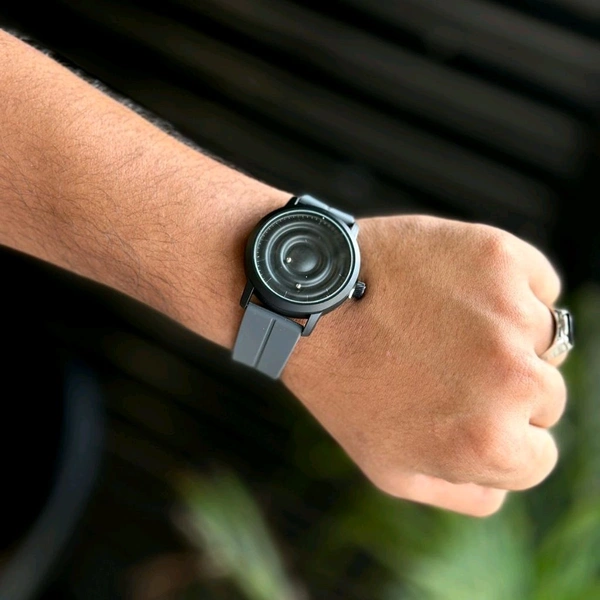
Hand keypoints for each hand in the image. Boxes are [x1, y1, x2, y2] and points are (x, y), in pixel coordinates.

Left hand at [284, 214, 566, 516]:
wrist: (308, 301)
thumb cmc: (343, 386)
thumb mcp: (390, 469)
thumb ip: (462, 491)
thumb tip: (504, 484)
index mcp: (488, 444)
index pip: (538, 456)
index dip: (504, 436)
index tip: (470, 410)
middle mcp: (512, 381)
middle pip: (547, 397)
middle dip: (504, 388)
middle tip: (447, 363)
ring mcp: (509, 313)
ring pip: (544, 339)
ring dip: (507, 336)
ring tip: (444, 324)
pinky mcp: (499, 257)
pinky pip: (538, 286)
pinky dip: (512, 289)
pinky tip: (459, 291)